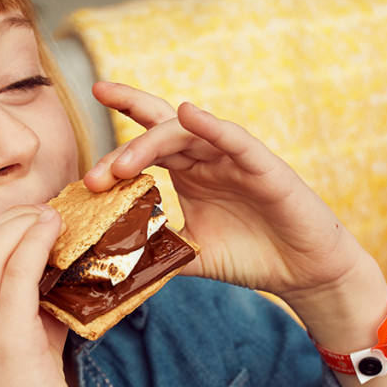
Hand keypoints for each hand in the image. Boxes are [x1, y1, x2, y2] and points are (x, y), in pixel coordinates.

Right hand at [0, 205, 79, 386]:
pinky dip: (38, 242)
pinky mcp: (4, 341)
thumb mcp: (11, 354)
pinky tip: (56, 234)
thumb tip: (52, 268)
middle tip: (43, 212)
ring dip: (24, 223)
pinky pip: (19, 271)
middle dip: (8, 219)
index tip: (22, 220)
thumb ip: (23, 310)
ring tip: (52, 218)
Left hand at [84, 82, 374, 302]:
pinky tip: (189, 114)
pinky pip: (235, 138)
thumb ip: (154, 251)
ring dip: (151, 143)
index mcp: (188, 172)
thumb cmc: (251, 256)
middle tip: (95, 142)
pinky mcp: (264, 166)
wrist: (303, 272)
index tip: (83, 166)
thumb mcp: (190, 255)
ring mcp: (234, 157)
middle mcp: (207, 157)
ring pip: (188, 133)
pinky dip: (212, 125)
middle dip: (126, 121)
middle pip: (160, 128)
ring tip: (122, 166)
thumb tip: (108, 263)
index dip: (115, 147)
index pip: (145, 146)